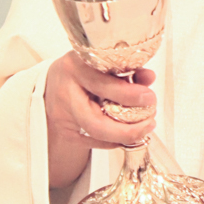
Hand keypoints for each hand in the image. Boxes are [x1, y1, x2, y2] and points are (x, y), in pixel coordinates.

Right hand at [44, 51, 155, 188]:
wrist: (54, 80)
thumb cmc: (82, 68)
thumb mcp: (101, 61)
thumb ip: (126, 69)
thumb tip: (149, 78)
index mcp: (76, 68)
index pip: (103, 86)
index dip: (129, 95)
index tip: (150, 98)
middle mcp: (66, 94)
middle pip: (96, 122)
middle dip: (127, 129)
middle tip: (149, 123)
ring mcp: (63, 116)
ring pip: (95, 135)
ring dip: (124, 135)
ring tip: (144, 128)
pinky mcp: (65, 131)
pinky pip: (93, 142)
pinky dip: (114, 140)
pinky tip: (128, 135)